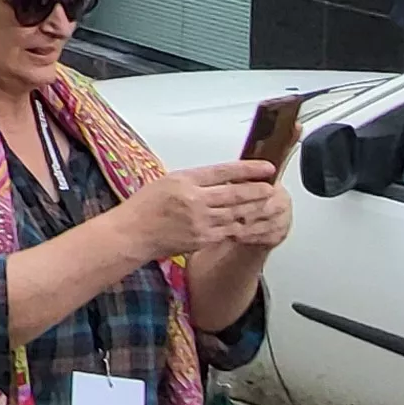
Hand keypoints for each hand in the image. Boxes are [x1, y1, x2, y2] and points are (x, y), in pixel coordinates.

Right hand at [126, 162, 285, 258]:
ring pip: (238, 213)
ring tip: (267, 202)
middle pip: (236, 193)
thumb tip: (221, 179)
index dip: (248, 169)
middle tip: (272, 186)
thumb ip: (194, 181)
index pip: (223, 171)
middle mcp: (194, 200)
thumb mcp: (166, 181)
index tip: (265, 166)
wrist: (131, 233)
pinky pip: (231, 231)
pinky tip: (252, 221)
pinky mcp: (203, 238)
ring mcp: (201, 221)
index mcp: (184, 180)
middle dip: (258, 189)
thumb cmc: (143, 208)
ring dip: (256, 207)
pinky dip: (244, 225)